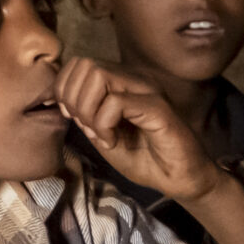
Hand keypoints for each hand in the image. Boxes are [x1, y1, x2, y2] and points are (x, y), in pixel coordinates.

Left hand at [57, 57, 219, 201]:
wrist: (180, 180)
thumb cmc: (144, 158)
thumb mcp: (102, 136)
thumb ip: (84, 115)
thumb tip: (63, 100)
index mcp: (122, 83)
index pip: (79, 64)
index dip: (65, 89)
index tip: (73, 117)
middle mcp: (134, 80)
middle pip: (85, 64)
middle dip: (73, 97)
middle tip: (85, 125)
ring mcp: (147, 91)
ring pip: (98, 75)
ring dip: (87, 108)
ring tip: (99, 133)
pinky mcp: (158, 107)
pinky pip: (115, 102)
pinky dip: (103, 123)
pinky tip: (112, 141)